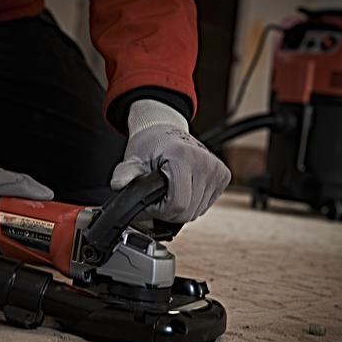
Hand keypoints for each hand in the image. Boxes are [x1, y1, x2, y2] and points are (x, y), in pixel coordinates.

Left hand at [110, 100, 230, 222]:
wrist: (166, 130)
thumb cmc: (151, 144)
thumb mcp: (134, 158)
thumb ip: (125, 173)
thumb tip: (118, 184)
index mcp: (183, 156)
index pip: (177, 204)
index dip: (160, 210)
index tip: (150, 202)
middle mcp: (205, 162)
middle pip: (188, 212)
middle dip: (168, 211)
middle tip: (158, 197)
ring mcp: (217, 169)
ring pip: (198, 212)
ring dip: (180, 208)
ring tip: (170, 191)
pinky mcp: (223, 176)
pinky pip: (206, 205)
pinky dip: (192, 203)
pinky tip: (184, 189)